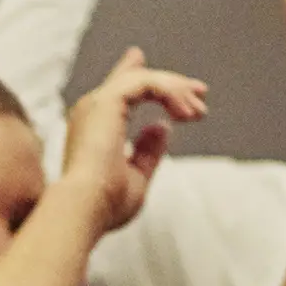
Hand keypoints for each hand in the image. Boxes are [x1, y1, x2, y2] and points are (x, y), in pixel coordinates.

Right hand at [57, 47, 209, 235]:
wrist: (84, 209)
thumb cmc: (105, 205)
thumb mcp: (135, 177)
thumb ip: (148, 152)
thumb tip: (162, 126)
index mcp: (94, 127)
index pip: (118, 91)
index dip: (142, 77)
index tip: (168, 76)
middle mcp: (92, 109)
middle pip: (134, 78)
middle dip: (171, 83)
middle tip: (201, 93)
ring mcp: (98, 102)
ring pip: (145, 79)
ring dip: (177, 91)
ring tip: (199, 112)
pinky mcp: (108, 99)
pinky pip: (147, 82)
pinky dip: (171, 93)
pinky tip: (186, 114)